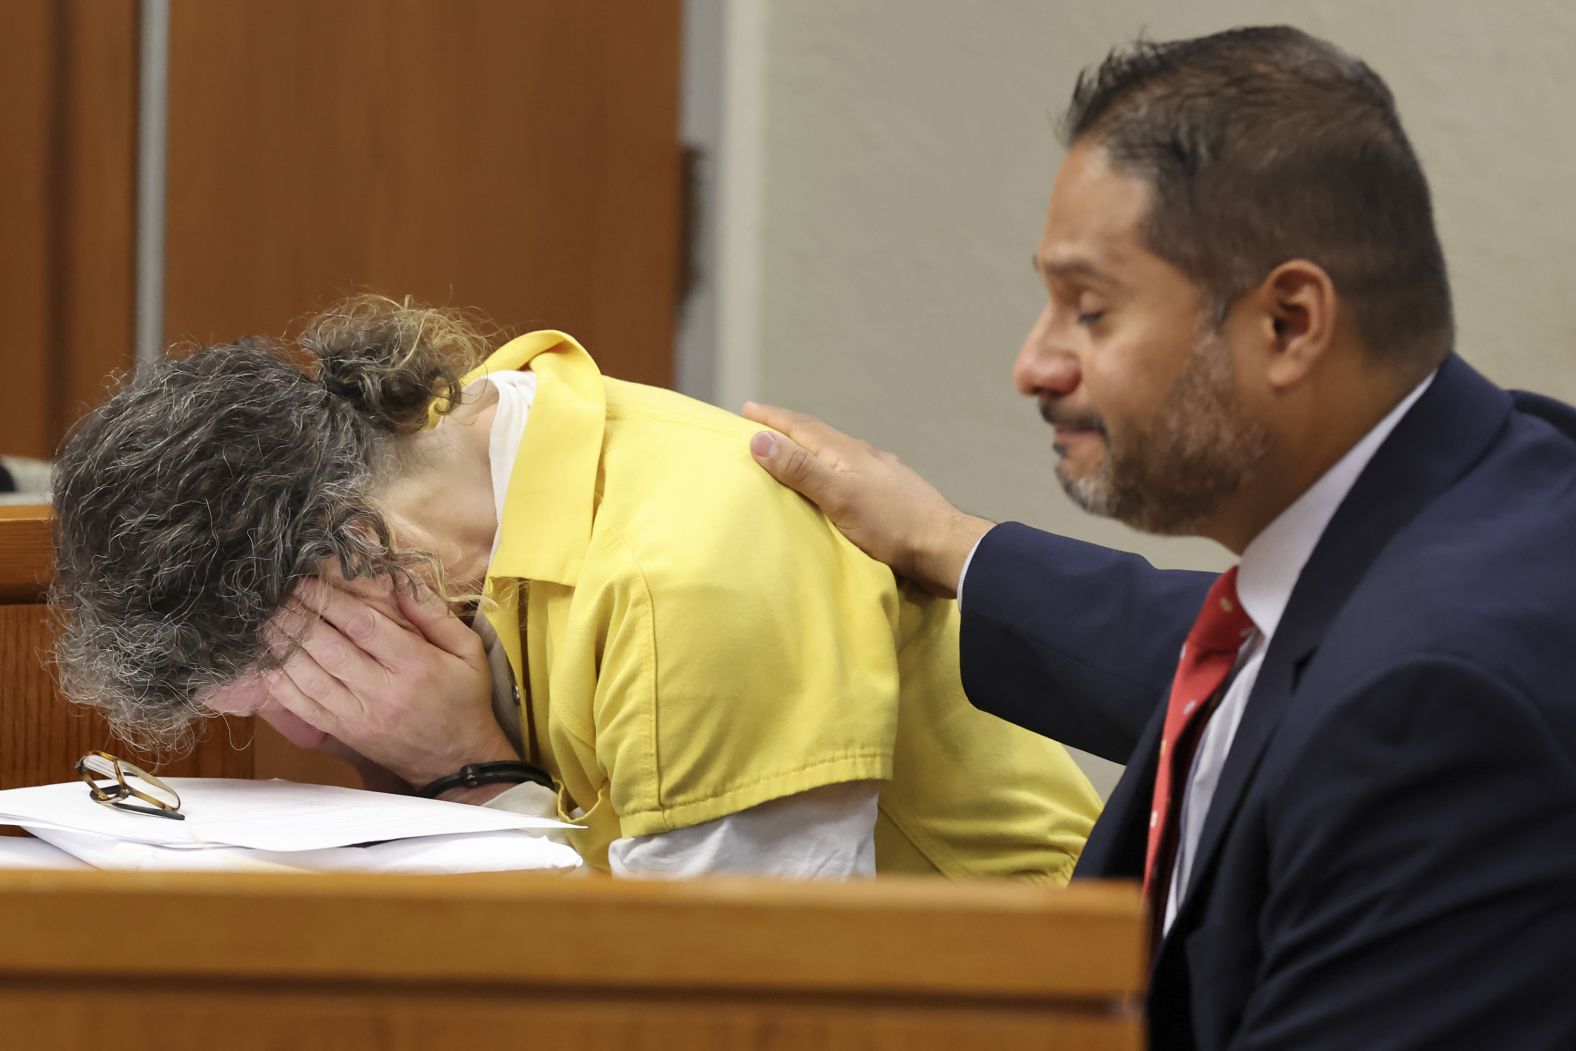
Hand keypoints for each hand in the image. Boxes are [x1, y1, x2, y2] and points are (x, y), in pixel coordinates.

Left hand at [260, 575, 516, 787]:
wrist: (456, 760)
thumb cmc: (464, 699)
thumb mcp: (468, 651)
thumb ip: (435, 615)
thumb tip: (399, 581)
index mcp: (415, 665)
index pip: (364, 625)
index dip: (331, 601)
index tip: (308, 581)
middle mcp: (383, 691)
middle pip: (330, 649)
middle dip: (299, 618)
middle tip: (277, 595)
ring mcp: (360, 715)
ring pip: (311, 677)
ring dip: (284, 647)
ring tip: (267, 621)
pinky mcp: (346, 733)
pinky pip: (306, 708)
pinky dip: (282, 686)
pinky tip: (268, 663)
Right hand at [742, 402, 992, 595]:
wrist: (946, 548)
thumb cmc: (893, 526)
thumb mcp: (840, 497)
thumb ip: (801, 469)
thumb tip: (760, 438)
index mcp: (848, 453)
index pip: (802, 426)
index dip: (772, 418)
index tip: (746, 409)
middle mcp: (864, 457)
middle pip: (819, 436)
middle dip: (788, 430)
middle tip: (762, 428)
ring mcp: (881, 474)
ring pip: (836, 455)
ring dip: (809, 451)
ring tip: (791, 456)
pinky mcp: (891, 495)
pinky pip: (850, 473)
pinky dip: (829, 471)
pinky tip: (833, 485)